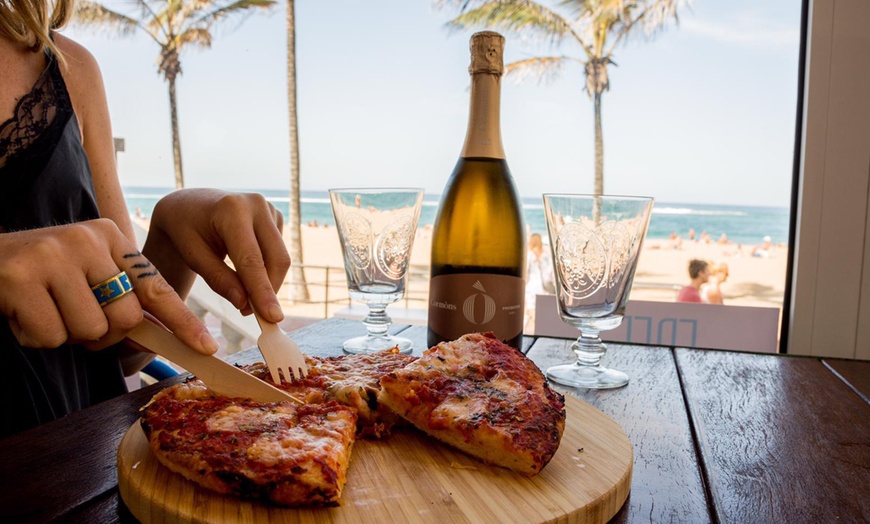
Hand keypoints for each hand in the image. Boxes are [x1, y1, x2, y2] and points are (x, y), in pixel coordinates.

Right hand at [0, 219, 218, 353]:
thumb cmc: (40, 276)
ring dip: (67, 334)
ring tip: (45, 309)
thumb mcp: (86, 276)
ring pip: (90, 330)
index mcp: (110, 236)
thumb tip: (161, 337)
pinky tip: (22, 313)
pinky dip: (37, 337)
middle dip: (103, 333)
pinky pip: (52, 336)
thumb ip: (122, 300)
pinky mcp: (22, 277)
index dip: (183, 321)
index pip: (156, 286)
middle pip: (126, 317)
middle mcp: (86, 239)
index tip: (208, 347)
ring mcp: (54, 255)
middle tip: (73, 317)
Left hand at [145, 189, 290, 322]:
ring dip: (268, 283)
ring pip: (281, 258)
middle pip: (276, 258)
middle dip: (270, 290)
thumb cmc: (185, 231)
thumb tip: (245, 304)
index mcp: (231, 210)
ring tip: (245, 300)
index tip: (273, 317)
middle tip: (256, 316)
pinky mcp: (275, 216)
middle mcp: (256, 205)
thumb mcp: (193, 257)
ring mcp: (269, 209)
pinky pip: (278, 252)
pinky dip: (267, 270)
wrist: (188, 206)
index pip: (251, 259)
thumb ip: (219, 279)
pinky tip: (247, 272)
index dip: (263, 290)